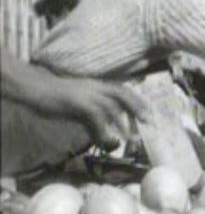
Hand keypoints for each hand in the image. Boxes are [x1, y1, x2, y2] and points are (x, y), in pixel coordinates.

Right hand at [2, 53, 150, 148]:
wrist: (35, 88)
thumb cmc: (56, 97)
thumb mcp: (80, 101)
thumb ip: (94, 112)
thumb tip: (105, 129)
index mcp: (98, 85)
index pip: (123, 90)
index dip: (137, 101)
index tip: (148, 114)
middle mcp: (96, 86)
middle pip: (123, 94)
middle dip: (138, 107)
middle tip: (148, 122)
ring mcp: (88, 93)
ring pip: (112, 106)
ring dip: (123, 123)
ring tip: (130, 138)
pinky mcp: (78, 102)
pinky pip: (96, 116)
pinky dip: (104, 129)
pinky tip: (108, 140)